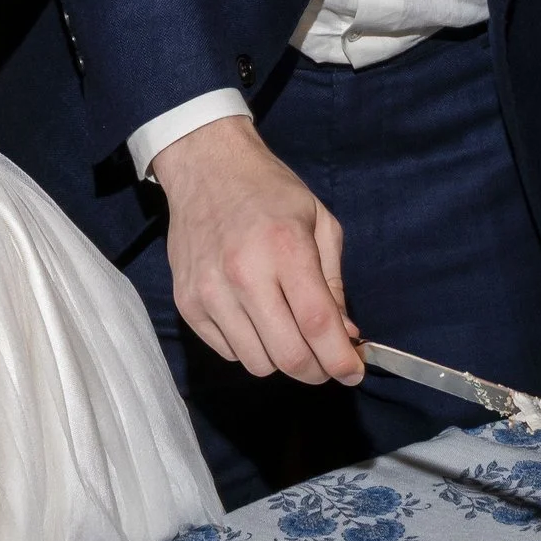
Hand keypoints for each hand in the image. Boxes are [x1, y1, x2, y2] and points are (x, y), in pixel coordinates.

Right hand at [154, 114, 363, 387]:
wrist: (206, 168)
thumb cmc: (270, 191)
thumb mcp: (319, 222)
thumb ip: (334, 282)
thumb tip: (346, 335)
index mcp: (284, 248)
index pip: (317, 324)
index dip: (340, 359)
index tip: (353, 372)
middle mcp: (244, 274)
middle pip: (287, 356)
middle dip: (316, 370)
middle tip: (326, 360)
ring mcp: (209, 293)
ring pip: (256, 364)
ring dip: (281, 359)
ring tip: (288, 333)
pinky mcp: (186, 304)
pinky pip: (228, 353)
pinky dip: (250, 347)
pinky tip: (256, 320)